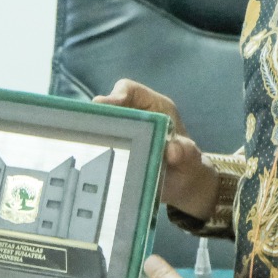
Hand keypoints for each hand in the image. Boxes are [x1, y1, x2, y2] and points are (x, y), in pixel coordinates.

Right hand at [94, 78, 216, 219]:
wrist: (185, 187)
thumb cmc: (189, 167)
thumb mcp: (192, 161)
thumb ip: (187, 153)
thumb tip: (173, 150)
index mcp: (156, 108)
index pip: (130, 90)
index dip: (116, 95)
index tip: (104, 106)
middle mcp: (137, 116)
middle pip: (110, 106)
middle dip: (98, 115)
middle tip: (87, 128)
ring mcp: (125, 133)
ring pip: (102, 124)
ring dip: (94, 133)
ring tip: (86, 145)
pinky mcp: (117, 149)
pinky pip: (101, 144)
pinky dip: (94, 149)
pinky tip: (88, 160)